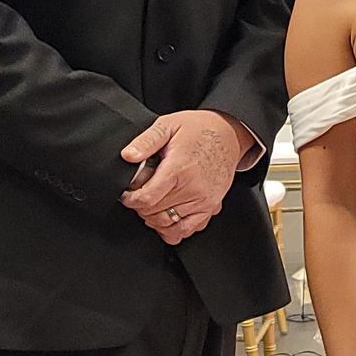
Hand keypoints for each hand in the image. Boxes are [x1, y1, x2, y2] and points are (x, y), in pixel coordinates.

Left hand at [120, 110, 249, 245]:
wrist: (228, 134)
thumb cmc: (198, 130)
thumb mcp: (168, 125)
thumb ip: (146, 141)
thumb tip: (128, 155)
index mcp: (179, 169)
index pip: (147, 198)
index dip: (131, 200)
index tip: (127, 195)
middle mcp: (193, 189)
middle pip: (155, 214)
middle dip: (141, 208)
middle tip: (140, 195)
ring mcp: (204, 201)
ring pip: (169, 226)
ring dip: (154, 220)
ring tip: (151, 206)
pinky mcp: (211, 207)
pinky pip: (189, 230)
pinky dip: (174, 230)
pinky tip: (167, 216)